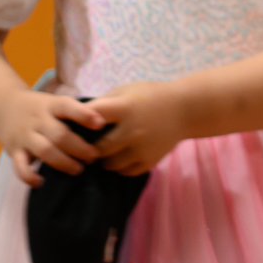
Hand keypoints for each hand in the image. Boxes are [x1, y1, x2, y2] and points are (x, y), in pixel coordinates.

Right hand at [0, 92, 109, 185]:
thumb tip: (108, 124)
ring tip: (78, 169)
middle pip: (59, 135)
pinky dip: (29, 176)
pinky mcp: (14, 151)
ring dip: (63, 162)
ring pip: (44, 151)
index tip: (100, 124)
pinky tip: (41, 182)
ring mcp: (25, 136)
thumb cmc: (39, 108)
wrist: (1, 107)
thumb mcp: (55, 102)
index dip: (84, 115)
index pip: (68, 107)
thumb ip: (75, 112)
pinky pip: (20, 166)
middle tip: (94, 156)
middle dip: (79, 148)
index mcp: (51, 106)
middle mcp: (38, 121)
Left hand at [74, 80, 191, 176]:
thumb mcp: (126, 90)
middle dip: (89, 149)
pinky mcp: (151, 159)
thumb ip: (104, 103)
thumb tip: (77, 117)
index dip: (79, 122)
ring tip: (103, 154)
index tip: (76, 126)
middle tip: (85, 148)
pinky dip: (120, 167)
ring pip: (111, 164)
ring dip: (104, 161)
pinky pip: (127, 172)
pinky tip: (120, 158)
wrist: (186, 109)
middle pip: (98, 148)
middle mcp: (133, 130)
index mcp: (124, 108)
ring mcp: (143, 148)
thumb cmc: (151, 96)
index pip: (91, 117)